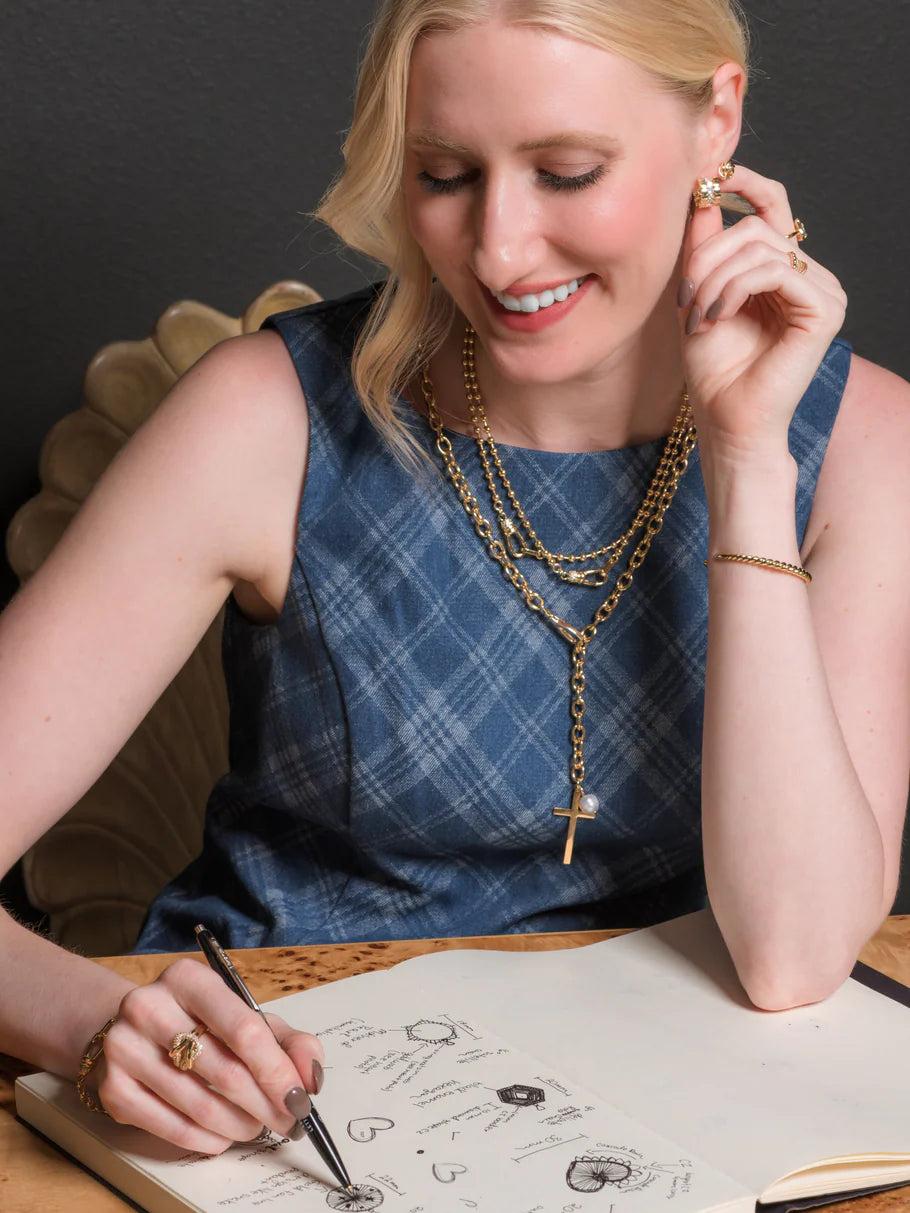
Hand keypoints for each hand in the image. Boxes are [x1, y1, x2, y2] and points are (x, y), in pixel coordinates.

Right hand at [93, 959, 323, 1152]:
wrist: (131, 1028)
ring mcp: (124, 1048)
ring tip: (256, 1126)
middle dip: (265, 1104)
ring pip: (199, 1104)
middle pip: (224, 1070)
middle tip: (287, 1122)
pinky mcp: (111, 1088)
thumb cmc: (199, 1021)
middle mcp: (150, 1006)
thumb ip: (288, 1041)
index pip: (244, 1030)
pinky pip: (170, 1127)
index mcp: (188, 978)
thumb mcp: (246, 1015)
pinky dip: (206, 1139)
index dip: (277, 1071)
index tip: (299, 1098)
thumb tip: (310, 1076)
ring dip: (239, 1125)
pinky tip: (223, 1135)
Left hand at [678, 164, 846, 461]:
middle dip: (708, 254)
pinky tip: (718, 314)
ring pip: (762, 247)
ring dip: (715, 277)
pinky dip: (736, 288)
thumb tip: (702, 196)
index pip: (772, 207)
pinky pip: (775, 271)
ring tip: (696, 313)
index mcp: (783, 271)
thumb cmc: (714, 371)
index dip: (743, 183)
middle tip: (683, 293)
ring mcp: (823, 292)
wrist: (726, 422)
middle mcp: (810, 276)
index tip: (706, 177)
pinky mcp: (825, 310)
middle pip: (756, 228)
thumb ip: (703, 249)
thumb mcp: (697, 297)